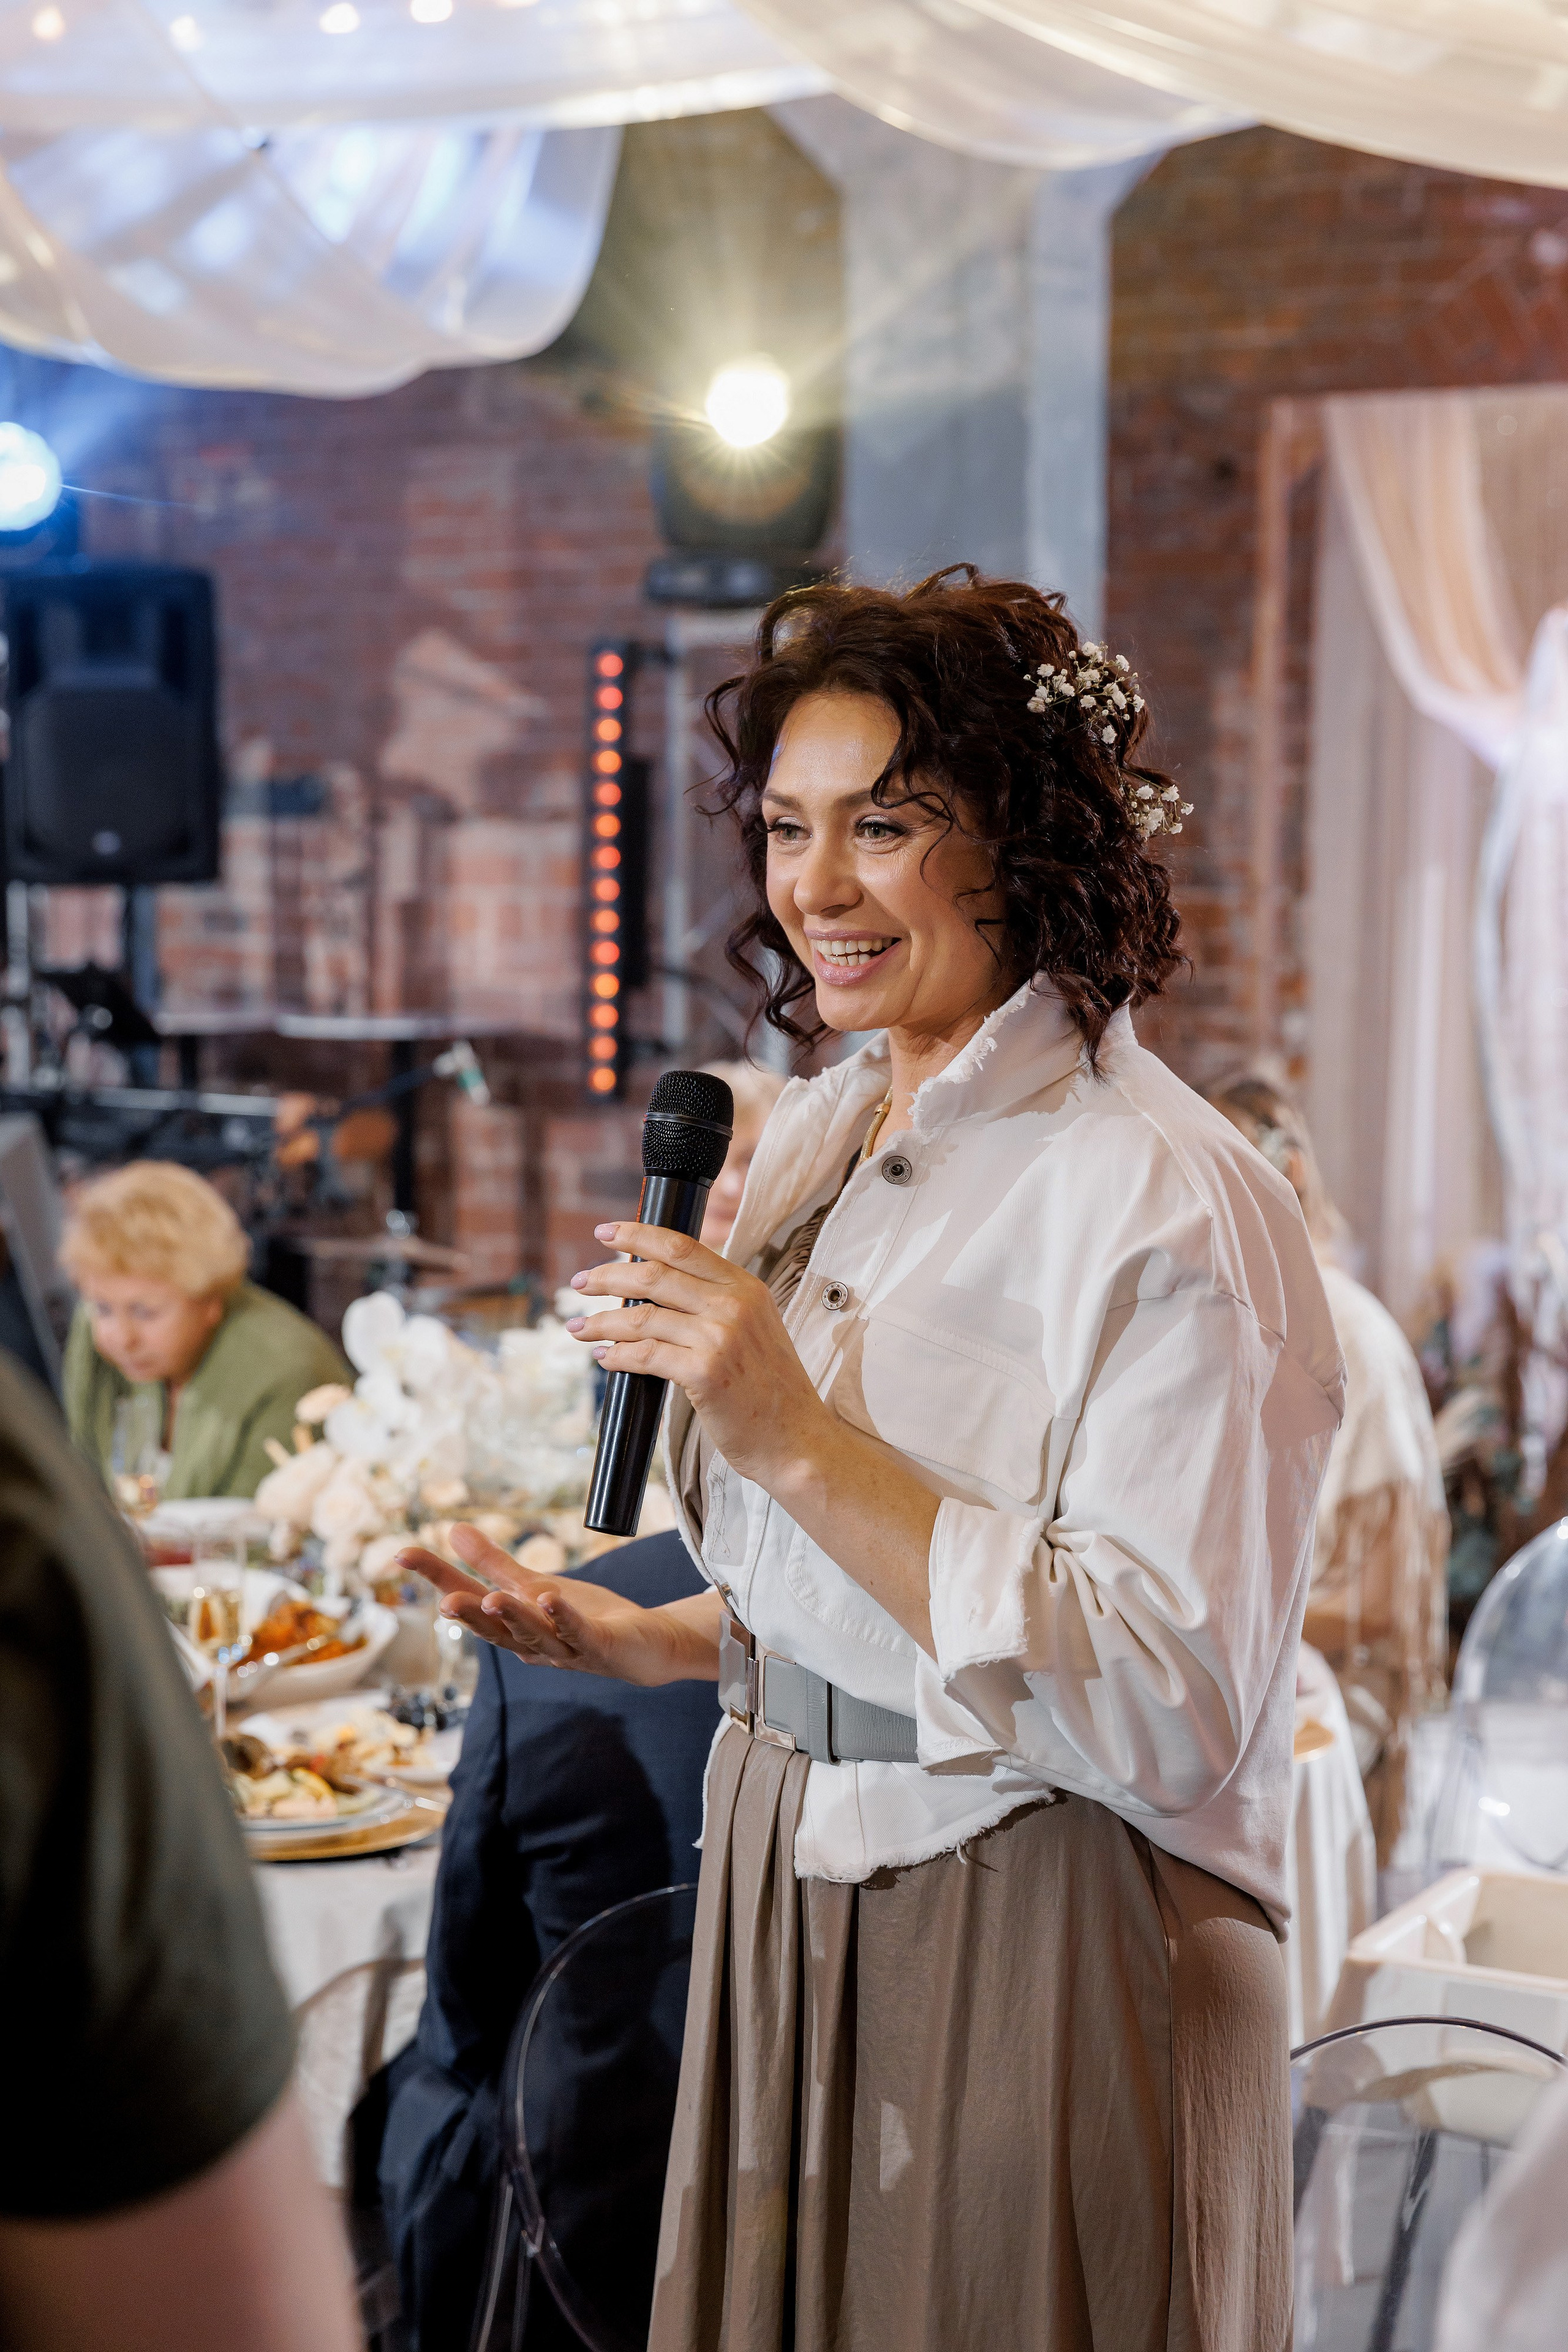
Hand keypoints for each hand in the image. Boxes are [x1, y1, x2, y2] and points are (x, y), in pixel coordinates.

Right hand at [398, 1524, 719, 1685]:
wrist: (640, 1646)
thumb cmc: (582, 1617)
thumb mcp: (532, 1585)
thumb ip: (493, 1564)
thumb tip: (452, 1529)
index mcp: (510, 1624)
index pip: (466, 1598)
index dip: (436, 1577)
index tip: (402, 1554)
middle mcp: (530, 1643)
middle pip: (493, 1628)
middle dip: (468, 1615)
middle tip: (442, 1602)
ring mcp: (563, 1648)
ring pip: (532, 1635)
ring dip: (513, 1618)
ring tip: (492, 1598)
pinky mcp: (597, 1646)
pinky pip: (577, 1632)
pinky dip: (562, 1617)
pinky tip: (550, 1598)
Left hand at [567, 1220, 829, 1484]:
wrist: (797, 1439)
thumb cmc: (771, 1390)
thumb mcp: (755, 1329)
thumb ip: (716, 1304)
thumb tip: (655, 1289)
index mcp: (746, 1287)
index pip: (682, 1246)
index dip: (637, 1234)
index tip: (605, 1232)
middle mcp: (734, 1305)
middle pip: (653, 1275)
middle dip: (607, 1276)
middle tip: (579, 1283)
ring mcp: (720, 1337)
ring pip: (641, 1317)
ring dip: (600, 1322)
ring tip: (577, 1327)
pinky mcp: (704, 1372)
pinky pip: (644, 1356)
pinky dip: (616, 1356)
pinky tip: (603, 1358)